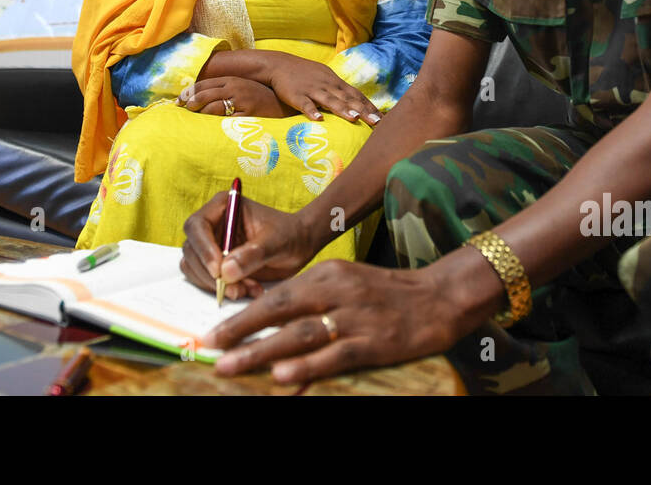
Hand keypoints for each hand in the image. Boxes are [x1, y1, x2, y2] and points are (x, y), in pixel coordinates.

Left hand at [176, 76, 290, 117]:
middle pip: (205, 95)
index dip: (189, 93)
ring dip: (201, 114)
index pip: (204, 85)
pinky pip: (227, 119)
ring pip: (213, 107)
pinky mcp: (248, 112)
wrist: (283, 102)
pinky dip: (216, 123)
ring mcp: (241, 99)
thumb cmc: (260, 97)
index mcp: (231, 80)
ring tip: (195, 120)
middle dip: (191, 103)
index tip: (179, 101)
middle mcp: (234, 87)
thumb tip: (203, 98)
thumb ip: (224, 90)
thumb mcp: (241, 89)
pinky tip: (210, 128)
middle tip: (183, 110)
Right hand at [180, 193, 318, 301]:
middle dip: (211, 274)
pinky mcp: (215, 264)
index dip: (203, 249)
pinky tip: (249, 289)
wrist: (299, 245)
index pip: (197, 226)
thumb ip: (253, 254)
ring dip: (217, 285)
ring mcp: (212, 245)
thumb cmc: (290, 234)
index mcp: (223, 206)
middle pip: (192, 250)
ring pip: (195, 268)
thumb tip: (225, 271)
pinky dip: (223, 289)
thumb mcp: (276, 242)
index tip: (218, 271)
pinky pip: (205, 280)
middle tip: (236, 289)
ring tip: (249, 289)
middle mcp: (213, 224)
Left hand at [200, 260, 472, 383]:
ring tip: (232, 366)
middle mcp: (337, 291)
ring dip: (262, 351)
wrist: (439, 298)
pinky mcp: (373, 342)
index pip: (276, 293)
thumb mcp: (346, 283)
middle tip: (210, 347)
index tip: (214, 331)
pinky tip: (282, 376)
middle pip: (280, 310)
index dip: (243, 314)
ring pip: (300, 334)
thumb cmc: (387, 293)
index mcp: (328, 274)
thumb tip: (268, 320)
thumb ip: (311, 298)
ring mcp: (355, 317)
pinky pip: (334, 355)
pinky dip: (306, 366)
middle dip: (241, 330)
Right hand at [263, 54, 381, 124]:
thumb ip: (339, 91)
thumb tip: (357, 104)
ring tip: (354, 118)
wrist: (278, 64)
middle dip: (363, 110)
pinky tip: (318, 120)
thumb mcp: (325, 78)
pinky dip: (311, 111)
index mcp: (335, 82)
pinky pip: (305, 104)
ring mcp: (312, 89)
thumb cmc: (305, 74)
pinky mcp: (296, 95)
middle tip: (377, 122)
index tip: (383, 118)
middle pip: (348, 98)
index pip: (356, 95)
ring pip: (329, 100)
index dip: (370, 106)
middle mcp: (327, 85)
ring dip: (342, 109)